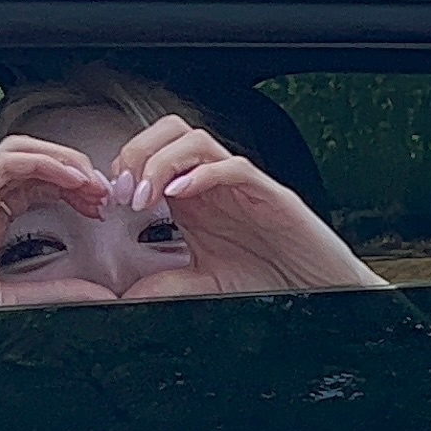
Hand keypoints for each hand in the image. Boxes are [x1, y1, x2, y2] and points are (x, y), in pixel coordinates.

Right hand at [0, 135, 114, 319]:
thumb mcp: (10, 300)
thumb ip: (53, 292)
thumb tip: (100, 293)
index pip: (39, 188)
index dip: (75, 191)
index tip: (102, 211)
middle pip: (37, 166)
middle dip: (77, 172)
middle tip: (106, 194)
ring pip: (24, 152)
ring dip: (64, 160)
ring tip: (93, 182)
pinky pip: (7, 160)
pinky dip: (44, 161)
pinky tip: (72, 178)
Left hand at [109, 118, 387, 297]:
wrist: (320, 295)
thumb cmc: (267, 284)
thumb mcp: (199, 288)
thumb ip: (162, 286)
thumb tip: (120, 298)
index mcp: (196, 197)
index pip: (154, 152)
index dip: (125, 166)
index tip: (110, 200)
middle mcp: (216, 183)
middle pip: (171, 132)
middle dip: (139, 152)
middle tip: (124, 190)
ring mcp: (243, 185)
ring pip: (198, 140)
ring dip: (162, 161)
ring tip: (145, 196)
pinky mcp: (270, 195)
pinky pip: (235, 167)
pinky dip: (202, 173)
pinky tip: (178, 195)